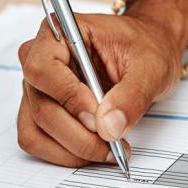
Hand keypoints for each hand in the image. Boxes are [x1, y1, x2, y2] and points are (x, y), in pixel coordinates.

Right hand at [16, 4, 187, 166]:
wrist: (146, 53)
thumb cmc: (144, 48)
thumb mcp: (150, 66)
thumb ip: (132, 95)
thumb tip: (109, 127)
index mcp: (58, 33)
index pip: (43, 69)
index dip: (69, 98)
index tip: (99, 116)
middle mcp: (37, 59)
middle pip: (41, 107)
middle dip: (77, 134)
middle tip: (113, 143)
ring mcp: (36, 88)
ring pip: (36, 130)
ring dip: (71, 149)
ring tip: (108, 149)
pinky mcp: (39, 111)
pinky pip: (38, 141)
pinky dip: (65, 154)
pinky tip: (94, 150)